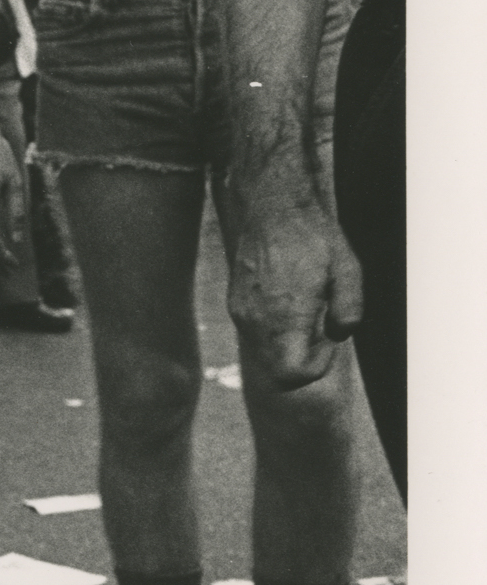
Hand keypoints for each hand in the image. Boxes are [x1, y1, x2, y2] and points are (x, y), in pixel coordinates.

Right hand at [226, 199, 361, 390]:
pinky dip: (275, 330)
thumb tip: (338, 335)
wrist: (274, 209)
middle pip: (277, 371)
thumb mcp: (349, 272)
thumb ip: (349, 312)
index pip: (293, 374)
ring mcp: (242, 313)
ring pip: (265, 354)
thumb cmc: (315, 239)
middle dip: (303, 358)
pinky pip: (256, 334)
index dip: (318, 367)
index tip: (330, 339)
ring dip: (288, 344)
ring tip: (307, 310)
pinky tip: (290, 300)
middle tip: (321, 326)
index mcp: (285, 317)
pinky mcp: (235, 303)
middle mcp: (256, 321)